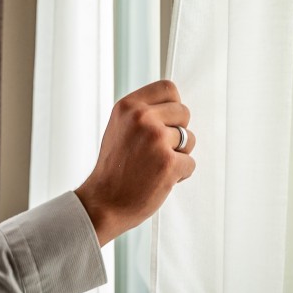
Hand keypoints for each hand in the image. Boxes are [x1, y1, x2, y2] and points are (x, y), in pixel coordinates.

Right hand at [74, 79, 195, 246]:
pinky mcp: (168, 163)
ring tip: (156, 166)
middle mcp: (142, 118)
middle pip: (184, 112)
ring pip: (190, 139)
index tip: (166, 121)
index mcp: (128, 106)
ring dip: (180, 154)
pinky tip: (160, 180)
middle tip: (159, 150)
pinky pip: (190, 163)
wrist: (102, 204)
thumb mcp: (119, 128)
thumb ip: (143, 114)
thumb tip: (173, 106)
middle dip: (178, 132)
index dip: (173, 106)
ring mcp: (156, 139)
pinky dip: (181, 174)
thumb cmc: (113, 169)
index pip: (167, 88)